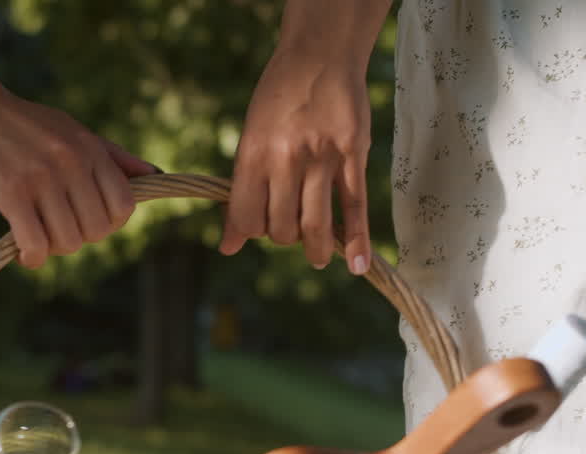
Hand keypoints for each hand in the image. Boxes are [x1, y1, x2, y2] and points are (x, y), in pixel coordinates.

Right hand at [0, 82, 156, 267]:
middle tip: (51, 227)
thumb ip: (111, 156)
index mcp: (90, 148)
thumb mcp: (70, 129)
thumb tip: (154, 175)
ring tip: (33, 234)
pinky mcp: (11, 192)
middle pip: (97, 230)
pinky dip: (32, 257)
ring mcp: (42, 177)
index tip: (82, 221)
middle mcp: (71, 162)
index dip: (107, 224)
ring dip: (50, 248)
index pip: (124, 206)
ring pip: (68, 242)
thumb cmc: (17, 122)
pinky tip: (22, 251)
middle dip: (77, 238)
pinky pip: (36, 244)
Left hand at [222, 2, 387, 273]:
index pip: (246, 219)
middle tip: (291, 228)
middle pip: (281, 228)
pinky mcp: (353, 155)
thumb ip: (241, 194)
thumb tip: (228, 248)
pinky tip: (357, 265)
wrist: (318, 56)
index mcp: (253, 155)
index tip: (260, 226)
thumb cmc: (278, 100)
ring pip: (315, 225)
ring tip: (318, 257)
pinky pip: (355, 206)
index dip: (252, 231)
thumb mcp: (249, 138)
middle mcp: (285, 159)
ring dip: (316, 250)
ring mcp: (321, 158)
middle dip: (284, 237)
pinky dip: (357, 241)